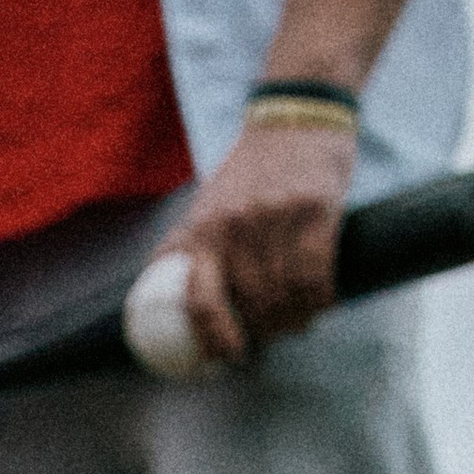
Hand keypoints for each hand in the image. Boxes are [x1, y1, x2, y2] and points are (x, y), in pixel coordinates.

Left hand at [156, 121, 355, 363]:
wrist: (296, 117)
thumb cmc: (250, 168)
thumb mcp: (206, 202)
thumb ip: (186, 245)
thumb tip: (154, 289)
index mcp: (205, 229)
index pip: (200, 300)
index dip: (212, 338)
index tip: (223, 356)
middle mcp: (238, 227)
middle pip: (250, 304)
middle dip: (263, 331)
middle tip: (270, 337)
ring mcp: (278, 219)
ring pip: (286, 295)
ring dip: (293, 320)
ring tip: (295, 324)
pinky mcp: (317, 212)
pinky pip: (317, 276)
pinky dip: (319, 299)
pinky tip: (319, 304)